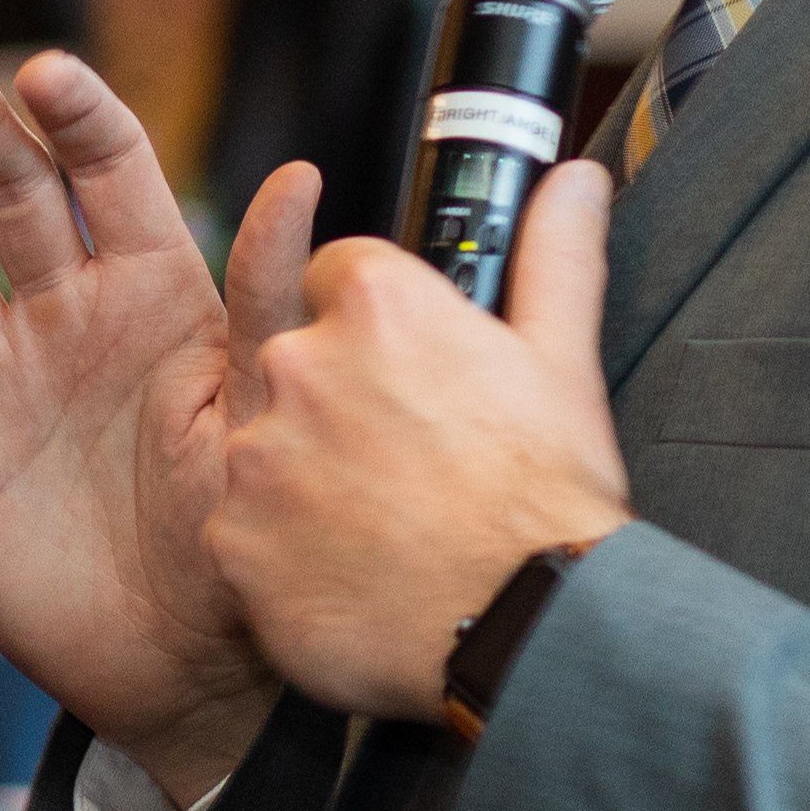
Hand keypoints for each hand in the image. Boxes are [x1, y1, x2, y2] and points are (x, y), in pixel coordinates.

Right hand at [0, 47, 285, 800]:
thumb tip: (302, 175)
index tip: (46, 72)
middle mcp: (68, 317)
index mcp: (155, 293)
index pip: (113, 175)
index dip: (79, 118)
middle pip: (14, 197)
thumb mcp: (265, 412)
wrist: (189, 672)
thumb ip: (269, 299)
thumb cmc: (246, 541)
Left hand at [209, 161, 632, 720]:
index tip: (410, 375)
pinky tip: (350, 574)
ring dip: (308, 480)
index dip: (375, 327)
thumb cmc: (547, 500)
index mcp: (377, 307)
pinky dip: (285, 555)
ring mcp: (258, 457)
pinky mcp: (232, 541)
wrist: (527, 629)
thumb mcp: (562, 362)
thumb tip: (577, 181)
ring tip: (386, 526)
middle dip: (340, 405)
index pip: (336, 275)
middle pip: (297, 364)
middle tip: (408, 462)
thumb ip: (554, 255)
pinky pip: (245, 534)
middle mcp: (299, 365)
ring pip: (268, 450)